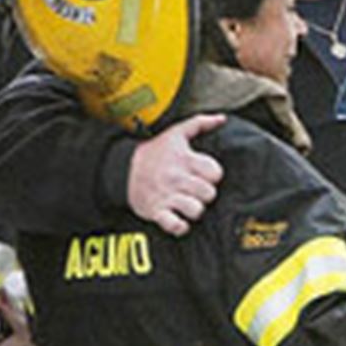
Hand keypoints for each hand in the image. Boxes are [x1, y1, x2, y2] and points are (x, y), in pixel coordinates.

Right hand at [129, 114, 225, 235]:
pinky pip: (174, 225)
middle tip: (197, 190)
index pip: (215, 173)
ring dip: (195, 209)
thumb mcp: (176, 132)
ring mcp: (166, 196)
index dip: (214, 175)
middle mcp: (176, 178)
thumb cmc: (155, 151)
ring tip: (190, 203)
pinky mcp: (156, 211)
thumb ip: (201, 123)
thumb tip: (222, 119)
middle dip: (206, 193)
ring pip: (196, 210)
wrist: (123, 168)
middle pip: (209, 194)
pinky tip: (180, 219)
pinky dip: (180, 226)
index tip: (206, 175)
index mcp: (184, 160)